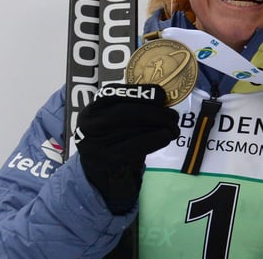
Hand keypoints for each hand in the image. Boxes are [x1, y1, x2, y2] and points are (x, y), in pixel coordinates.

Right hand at [75, 84, 179, 213]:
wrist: (99, 170)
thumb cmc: (113, 138)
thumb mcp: (112, 120)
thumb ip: (131, 107)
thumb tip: (163, 99)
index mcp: (91, 110)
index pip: (113, 94)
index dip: (139, 93)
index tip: (162, 96)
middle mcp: (88, 125)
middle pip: (124, 113)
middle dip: (153, 113)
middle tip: (174, 116)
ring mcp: (95, 144)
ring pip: (131, 130)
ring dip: (158, 127)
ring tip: (174, 128)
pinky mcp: (106, 161)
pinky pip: (134, 148)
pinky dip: (154, 141)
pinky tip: (165, 138)